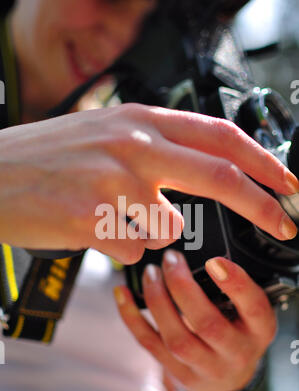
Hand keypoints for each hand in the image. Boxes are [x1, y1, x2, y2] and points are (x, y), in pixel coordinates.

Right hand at [0, 104, 296, 262]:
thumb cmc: (49, 157)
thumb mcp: (106, 132)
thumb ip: (154, 145)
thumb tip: (199, 166)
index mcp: (139, 121)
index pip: (219, 136)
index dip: (261, 160)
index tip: (285, 182)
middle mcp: (132, 146)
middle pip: (219, 177)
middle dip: (261, 205)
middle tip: (284, 223)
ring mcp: (113, 183)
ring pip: (169, 229)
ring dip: (152, 234)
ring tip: (114, 219)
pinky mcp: (93, 221)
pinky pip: (132, 251)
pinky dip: (120, 248)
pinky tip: (91, 230)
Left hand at [113, 250, 276, 390]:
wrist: (229, 381)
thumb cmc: (238, 332)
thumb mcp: (250, 312)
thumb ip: (233, 290)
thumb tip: (198, 253)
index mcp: (259, 330)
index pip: (254, 307)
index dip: (235, 284)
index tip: (214, 261)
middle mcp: (235, 352)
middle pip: (207, 323)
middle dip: (183, 287)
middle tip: (170, 259)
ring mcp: (205, 367)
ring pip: (176, 338)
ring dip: (158, 300)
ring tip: (151, 273)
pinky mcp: (179, 373)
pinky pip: (150, 344)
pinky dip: (132, 317)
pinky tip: (122, 294)